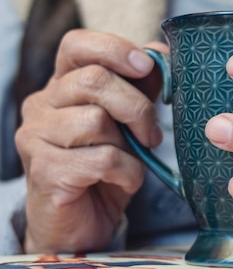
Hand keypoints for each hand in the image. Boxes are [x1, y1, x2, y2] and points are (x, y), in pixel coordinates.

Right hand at [15, 29, 165, 252]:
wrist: (82, 223)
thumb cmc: (106, 167)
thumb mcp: (128, 123)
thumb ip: (140, 87)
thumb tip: (160, 50)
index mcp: (62, 85)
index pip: (77, 44)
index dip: (115, 48)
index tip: (147, 66)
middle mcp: (41, 105)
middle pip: (94, 80)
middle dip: (137, 106)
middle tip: (152, 134)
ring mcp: (36, 137)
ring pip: (96, 120)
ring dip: (131, 145)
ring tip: (134, 160)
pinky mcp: (44, 171)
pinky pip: (101, 159)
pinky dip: (126, 171)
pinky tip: (124, 181)